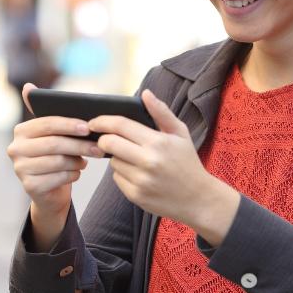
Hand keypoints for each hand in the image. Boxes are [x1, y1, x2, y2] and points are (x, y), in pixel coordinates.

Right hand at [6, 84, 105, 249]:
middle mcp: (15, 149)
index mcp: (20, 131)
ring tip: (86, 160)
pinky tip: (76, 173)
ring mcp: (20, 169)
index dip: (69, 125)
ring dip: (78, 161)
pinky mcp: (29, 186)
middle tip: (99, 147)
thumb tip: (28, 86)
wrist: (49, 191)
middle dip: (79, 144)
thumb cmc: (54, 156)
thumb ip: (45, 113)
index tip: (89, 127)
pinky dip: (73, 175)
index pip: (47, 123)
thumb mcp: (52, 135)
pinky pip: (59, 178)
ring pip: (58, 161)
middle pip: (54, 143)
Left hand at [90, 89, 239, 244]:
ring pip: (112, 162)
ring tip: (136, 159)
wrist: (198, 199)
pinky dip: (123, 174)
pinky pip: (117, 178)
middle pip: (108, 143)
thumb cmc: (188, 162)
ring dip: (117, 157)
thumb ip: (161, 112)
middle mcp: (148, 161)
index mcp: (158, 142)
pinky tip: (139, 175)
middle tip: (107, 139)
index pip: (120, 126)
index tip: (94, 122)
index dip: (102, 121)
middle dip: (104, 139)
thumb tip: (145, 93)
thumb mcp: (180, 133)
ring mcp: (141, 180)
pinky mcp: (136, 195)